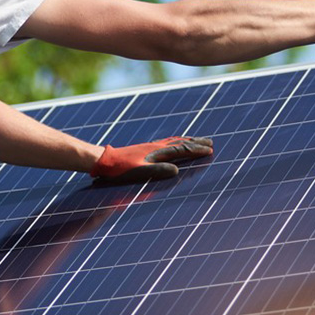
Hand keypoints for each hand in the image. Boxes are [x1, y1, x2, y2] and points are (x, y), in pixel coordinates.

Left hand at [91, 137, 213, 183]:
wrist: (104, 161)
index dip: (196, 150)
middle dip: (196, 143)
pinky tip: (175, 145)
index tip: (210, 150)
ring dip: (188, 141)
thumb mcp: (139, 172)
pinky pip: (167, 143)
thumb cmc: (120, 169)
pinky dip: (176, 142)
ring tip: (197, 141)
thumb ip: (157, 171)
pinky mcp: (146, 149)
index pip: (181, 150)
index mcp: (157, 152)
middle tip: (210, 143)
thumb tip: (177, 171)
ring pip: (174, 141)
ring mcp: (151, 146)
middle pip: (180, 143)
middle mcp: (156, 147)